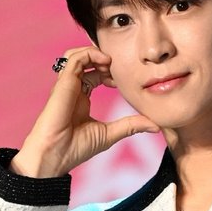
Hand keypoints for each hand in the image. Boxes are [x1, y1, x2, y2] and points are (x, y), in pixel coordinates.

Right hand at [10, 45, 159, 177]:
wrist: (55, 156)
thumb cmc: (75, 148)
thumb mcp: (110, 133)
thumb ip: (131, 125)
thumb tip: (156, 126)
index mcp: (80, 98)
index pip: (93, 74)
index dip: (109, 73)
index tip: (122, 82)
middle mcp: (72, 89)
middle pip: (85, 61)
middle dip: (104, 60)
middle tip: (118, 69)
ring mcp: (66, 85)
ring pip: (77, 55)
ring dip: (95, 54)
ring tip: (110, 62)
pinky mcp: (63, 84)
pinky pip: (73, 59)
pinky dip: (89, 54)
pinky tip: (105, 62)